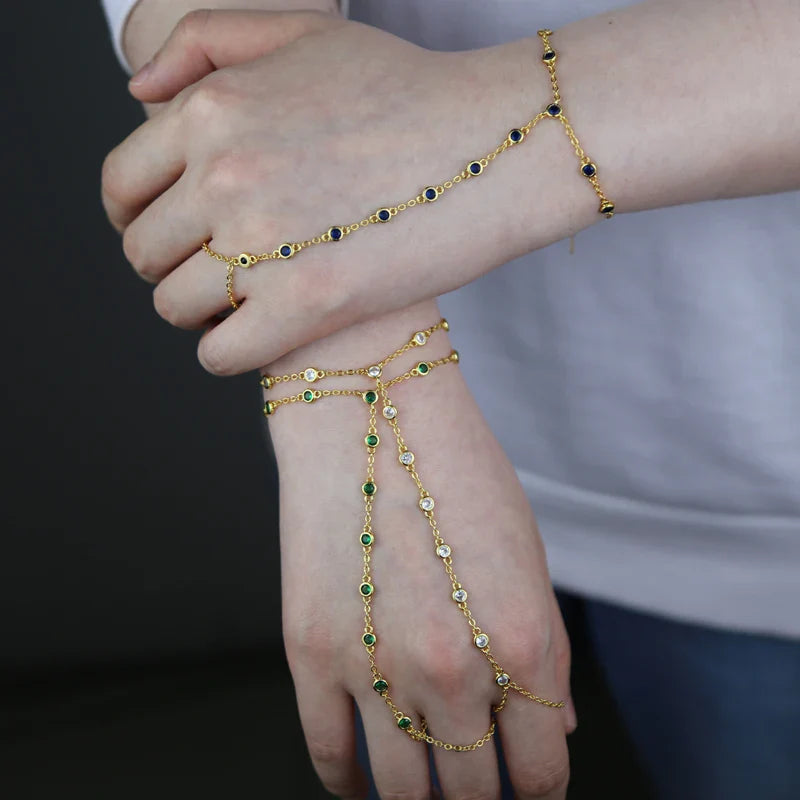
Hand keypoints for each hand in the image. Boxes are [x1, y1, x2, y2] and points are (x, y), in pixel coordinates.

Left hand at [102, 10, 584, 375]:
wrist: (494, 147)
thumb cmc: (408, 92)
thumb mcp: (304, 32)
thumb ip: (205, 44)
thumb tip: (138, 92)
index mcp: (210, 112)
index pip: (122, 187)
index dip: (138, 218)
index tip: (169, 235)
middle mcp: (222, 177)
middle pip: (145, 253)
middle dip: (172, 266)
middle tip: (217, 271)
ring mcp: (260, 245)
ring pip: (176, 307)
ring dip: (201, 312)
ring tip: (243, 303)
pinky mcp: (304, 306)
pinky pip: (220, 354)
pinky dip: (226, 354)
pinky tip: (256, 337)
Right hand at [269, 300, 573, 798]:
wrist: (371, 409)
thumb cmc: (458, 471)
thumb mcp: (526, 556)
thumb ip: (544, 654)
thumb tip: (553, 728)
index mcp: (522, 644)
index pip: (542, 775)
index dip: (537, 791)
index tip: (525, 785)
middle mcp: (453, 670)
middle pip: (473, 795)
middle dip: (482, 797)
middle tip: (475, 783)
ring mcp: (375, 667)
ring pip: (404, 793)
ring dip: (422, 798)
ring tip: (427, 783)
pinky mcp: (309, 654)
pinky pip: (330, 757)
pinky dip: (351, 782)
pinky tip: (364, 777)